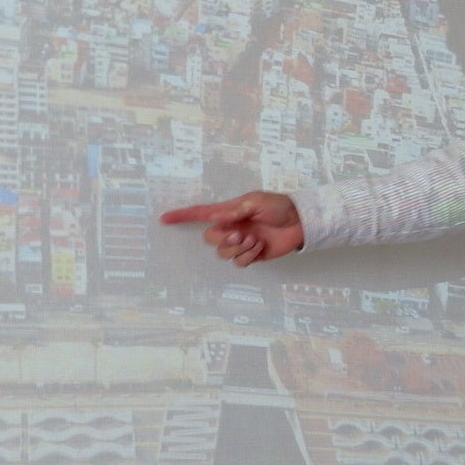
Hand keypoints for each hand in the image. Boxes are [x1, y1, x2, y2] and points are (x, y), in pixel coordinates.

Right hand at [160, 191, 302, 266]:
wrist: (300, 223)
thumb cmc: (279, 206)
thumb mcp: (257, 201)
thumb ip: (235, 210)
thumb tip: (214, 216)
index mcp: (228, 211)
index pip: (200, 214)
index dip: (182, 216)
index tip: (164, 219)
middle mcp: (230, 227)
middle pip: (209, 239)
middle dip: (223, 238)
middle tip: (241, 233)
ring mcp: (240, 242)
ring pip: (223, 253)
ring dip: (238, 247)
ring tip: (254, 239)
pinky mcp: (251, 255)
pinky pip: (239, 262)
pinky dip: (248, 256)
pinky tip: (259, 247)